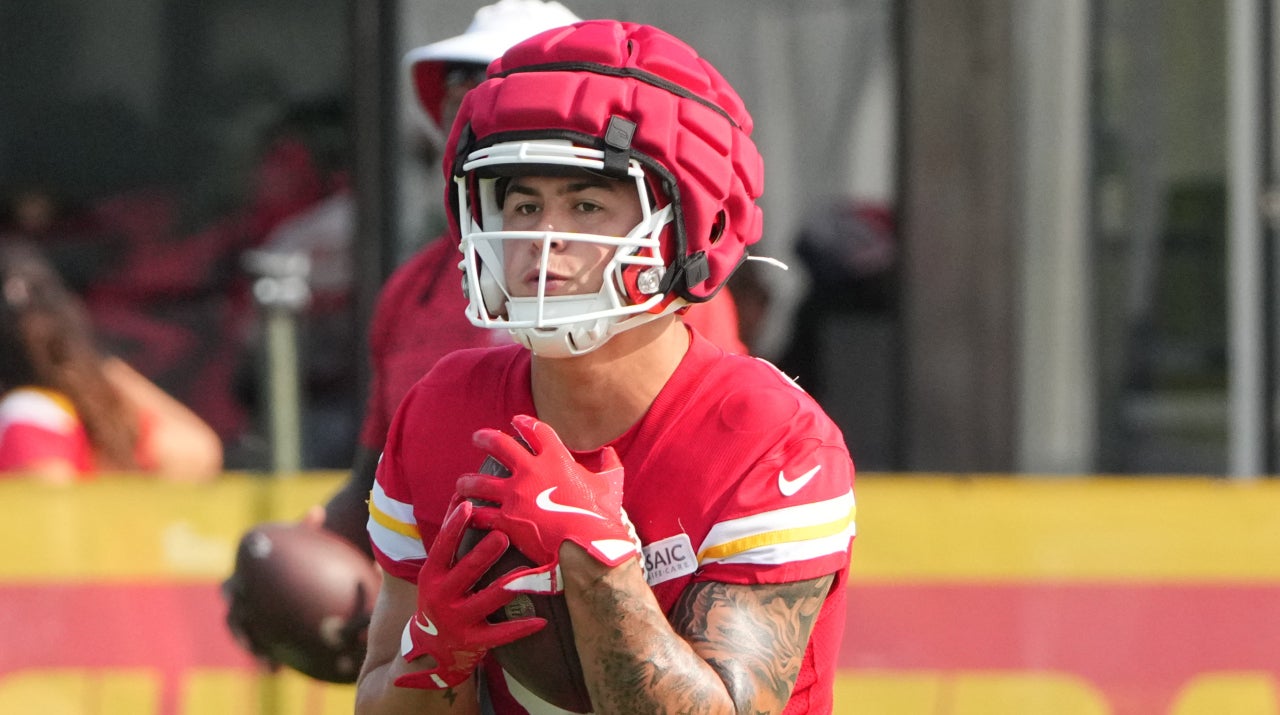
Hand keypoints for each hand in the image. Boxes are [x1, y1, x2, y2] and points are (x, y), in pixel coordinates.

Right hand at [396, 499, 546, 689]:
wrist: (432, 647)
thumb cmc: (442, 593)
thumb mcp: (439, 568)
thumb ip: (450, 535)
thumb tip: (462, 494)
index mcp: (432, 574)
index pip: (442, 547)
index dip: (453, 527)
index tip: (468, 505)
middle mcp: (441, 597)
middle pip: (466, 571)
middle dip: (483, 554)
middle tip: (502, 536)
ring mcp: (457, 620)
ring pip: (486, 600)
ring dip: (506, 586)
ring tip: (524, 573)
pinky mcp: (473, 640)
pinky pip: (500, 634)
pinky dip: (520, 628)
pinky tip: (541, 620)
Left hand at [457, 415, 641, 592]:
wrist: (589, 547)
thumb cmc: (601, 516)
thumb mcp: (612, 485)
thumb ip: (610, 465)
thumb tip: (609, 453)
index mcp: (556, 459)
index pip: (536, 432)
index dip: (524, 424)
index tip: (516, 421)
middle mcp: (531, 472)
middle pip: (500, 446)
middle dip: (486, 438)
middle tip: (477, 437)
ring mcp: (516, 495)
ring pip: (481, 482)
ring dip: (468, 481)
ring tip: (462, 483)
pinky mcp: (507, 520)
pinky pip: (481, 514)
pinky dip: (472, 514)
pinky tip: (467, 515)